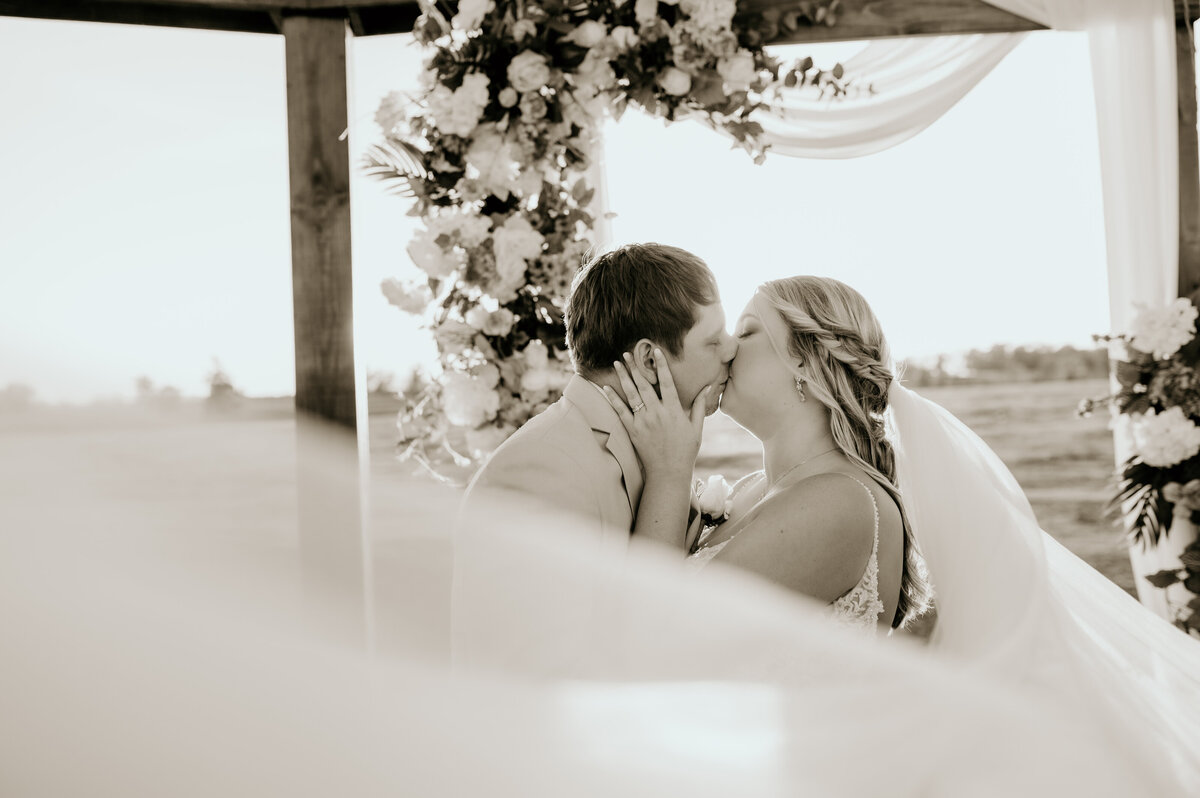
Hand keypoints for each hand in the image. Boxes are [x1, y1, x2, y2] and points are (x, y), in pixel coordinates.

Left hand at [602, 349, 708, 480]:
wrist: (669, 472)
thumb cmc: (685, 451)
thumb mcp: (697, 428)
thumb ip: (699, 405)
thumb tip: (708, 386)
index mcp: (674, 411)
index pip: (667, 382)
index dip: (661, 365)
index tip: (656, 351)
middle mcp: (657, 413)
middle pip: (644, 385)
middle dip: (635, 367)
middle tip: (628, 353)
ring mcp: (643, 422)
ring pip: (631, 394)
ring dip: (623, 377)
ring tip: (617, 363)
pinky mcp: (633, 431)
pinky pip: (620, 411)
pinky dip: (613, 398)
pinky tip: (606, 387)